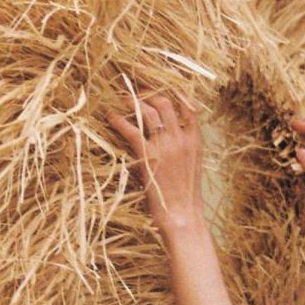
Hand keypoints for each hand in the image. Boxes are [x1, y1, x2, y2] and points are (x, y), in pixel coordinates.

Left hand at [107, 94, 204, 231]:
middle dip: (149, 93)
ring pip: (149, 110)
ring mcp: (165, 145)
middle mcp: (181, 138)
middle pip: (165, 102)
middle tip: (137, 93)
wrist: (183, 215)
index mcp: (195, 140)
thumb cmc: (186, 196)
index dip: (173, 93)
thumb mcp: (192, 165)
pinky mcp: (148, 155)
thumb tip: (168, 133)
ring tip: (122, 99)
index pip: (187, 106)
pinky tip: (110, 115)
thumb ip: (184, 146)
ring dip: (133, 101)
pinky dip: (118, 119)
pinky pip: (131, 129)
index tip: (160, 89)